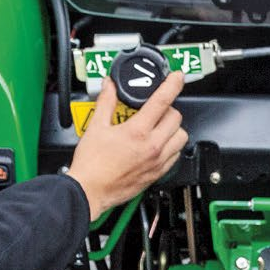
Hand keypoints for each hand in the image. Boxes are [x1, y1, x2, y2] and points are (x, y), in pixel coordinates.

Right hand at [65, 71, 187, 220]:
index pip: (163, 100)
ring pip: (180, 138)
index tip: (177, 77)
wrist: (89, 192)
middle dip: (168, 109)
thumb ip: (106, 102)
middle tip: (156, 109)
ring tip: (160, 127)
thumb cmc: (91, 165)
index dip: (173, 84)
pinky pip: (175, 157)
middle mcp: (152, 147)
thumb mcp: (95, 127)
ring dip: (173, 129)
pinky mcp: (156, 175)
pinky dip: (171, 148)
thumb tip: (109, 86)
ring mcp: (156, 162)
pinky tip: (158, 145)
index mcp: (137, 132)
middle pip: (176, 118)